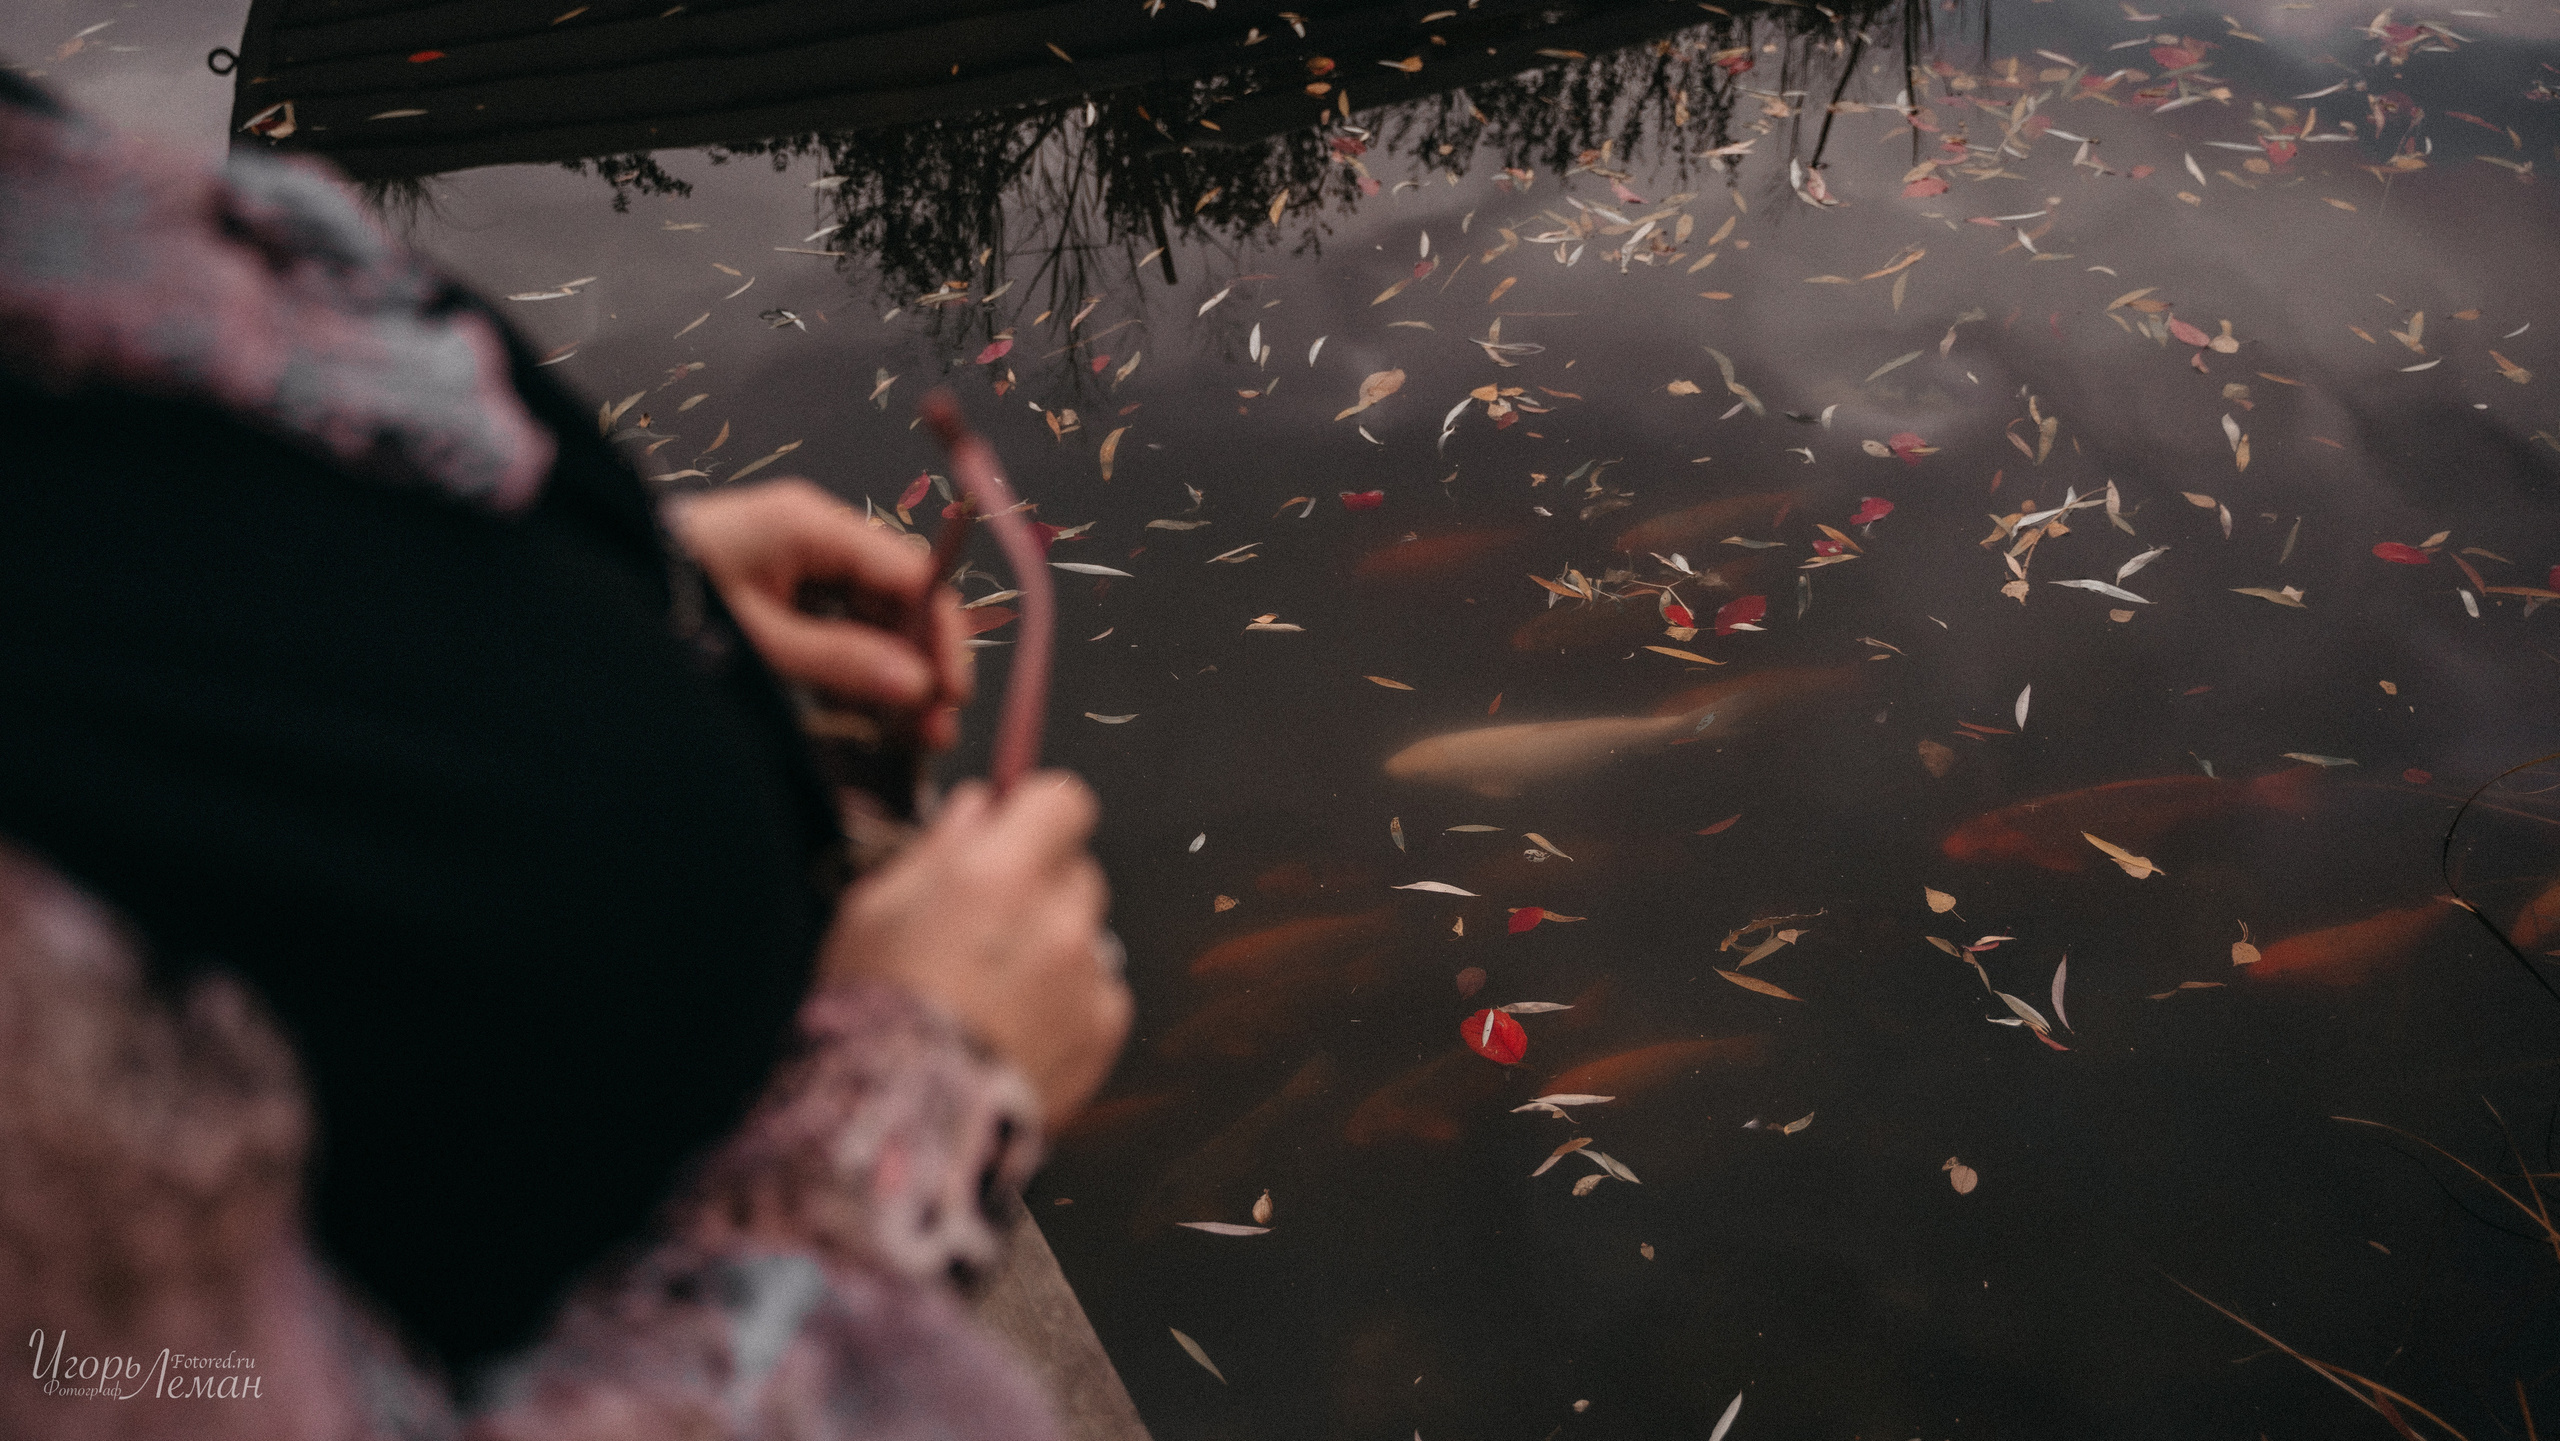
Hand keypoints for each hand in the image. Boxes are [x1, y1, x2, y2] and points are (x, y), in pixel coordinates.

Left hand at [669, 479, 971, 748]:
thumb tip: (918, 687)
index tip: (950, 693)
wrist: (589, 585)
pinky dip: (857, 665)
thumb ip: (842, 662)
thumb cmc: (667, 600)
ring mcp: (797, 558)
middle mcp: (814, 533)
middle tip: (936, 726)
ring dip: (895, 669)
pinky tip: (870, 713)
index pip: (910, 572)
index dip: (939, 633)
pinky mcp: (779, 584)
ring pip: (873, 614)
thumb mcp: (760, 641)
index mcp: (812, 525)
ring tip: (912, 732)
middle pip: (898, 594)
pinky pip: (839, 622)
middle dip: (921, 659)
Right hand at [822, 773, 1128, 1125]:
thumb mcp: (873, 909)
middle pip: (1078, 869)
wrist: (899, 1123)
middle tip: (988, 926)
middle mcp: (1059, 917)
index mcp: (1001, 872)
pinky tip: (1016, 1029)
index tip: (1015, 831)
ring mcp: (1088, 976)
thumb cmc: (872, 1013)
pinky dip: (1068, 1002)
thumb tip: (978, 806)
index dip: (1038, 813)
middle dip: (1041, 884)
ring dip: (1054, 947)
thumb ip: (938, 847)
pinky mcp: (1103, 1029)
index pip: (1064, 801)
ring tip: (994, 993)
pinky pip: (1099, 992)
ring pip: (1086, 933)